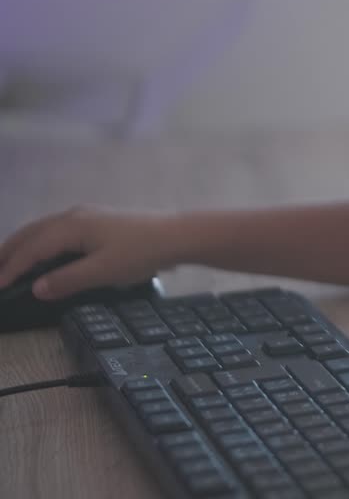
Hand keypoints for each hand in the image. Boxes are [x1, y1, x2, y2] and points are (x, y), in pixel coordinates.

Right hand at [0, 206, 184, 299]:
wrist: (177, 235)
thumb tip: (36, 288)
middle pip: (31, 234)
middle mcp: (74, 216)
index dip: (11, 269)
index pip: (31, 250)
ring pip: (43, 229)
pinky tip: (44, 252)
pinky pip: (58, 229)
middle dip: (8, 252)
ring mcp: (86, 215)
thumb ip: (68, 280)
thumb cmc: (142, 252)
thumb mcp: (103, 272)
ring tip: (8, 261)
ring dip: (23, 245)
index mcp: (71, 227)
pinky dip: (41, 241)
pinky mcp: (98, 220)